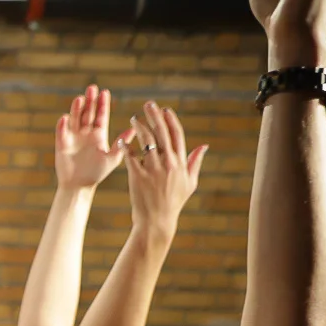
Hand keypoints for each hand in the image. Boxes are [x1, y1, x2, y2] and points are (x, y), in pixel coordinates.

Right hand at [53, 84, 130, 191]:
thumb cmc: (97, 173)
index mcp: (98, 135)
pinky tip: (65, 118)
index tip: (105, 92)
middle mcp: (85, 133)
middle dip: (90, 101)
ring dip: (76, 109)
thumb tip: (134, 128)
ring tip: (80, 98)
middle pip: (88, 113)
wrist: (79, 186)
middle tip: (92, 87)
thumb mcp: (112, 158)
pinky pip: (61, 132)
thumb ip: (122, 143)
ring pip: (75, 119)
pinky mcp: (61, 144)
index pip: (101, 115)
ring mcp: (73, 137)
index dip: (102, 104)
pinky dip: (62, 125)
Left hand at [122, 100, 205, 234]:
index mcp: (180, 163)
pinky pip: (131, 157)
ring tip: (134, 119)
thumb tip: (204, 145)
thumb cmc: (174, 202)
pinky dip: (126, 147)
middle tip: (148, 104)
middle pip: (162, 134)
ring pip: (146, 142)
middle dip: (155, 116)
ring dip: (140, 127)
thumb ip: (195, 162)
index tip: (165, 110)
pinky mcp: (138, 177)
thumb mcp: (190, 182)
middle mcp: (168, 164)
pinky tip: (121, 139)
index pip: (177, 135)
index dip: (170, 120)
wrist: (157, 220)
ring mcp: (153, 170)